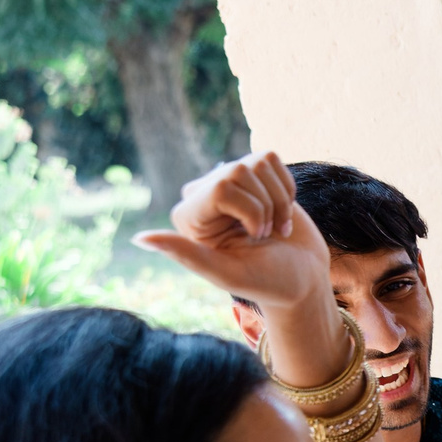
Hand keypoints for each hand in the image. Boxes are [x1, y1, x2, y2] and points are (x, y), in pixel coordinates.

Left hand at [137, 152, 333, 310]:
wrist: (302, 278)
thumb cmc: (267, 281)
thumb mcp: (226, 273)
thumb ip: (186, 254)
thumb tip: (139, 238)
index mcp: (189, 217)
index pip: (223, 188)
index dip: (251, 213)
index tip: (254, 239)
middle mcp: (204, 195)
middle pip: (240, 171)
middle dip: (266, 207)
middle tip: (265, 235)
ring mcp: (230, 182)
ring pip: (259, 163)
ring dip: (280, 200)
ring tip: (274, 227)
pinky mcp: (255, 176)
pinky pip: (271, 160)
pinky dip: (287, 190)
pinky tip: (281, 214)